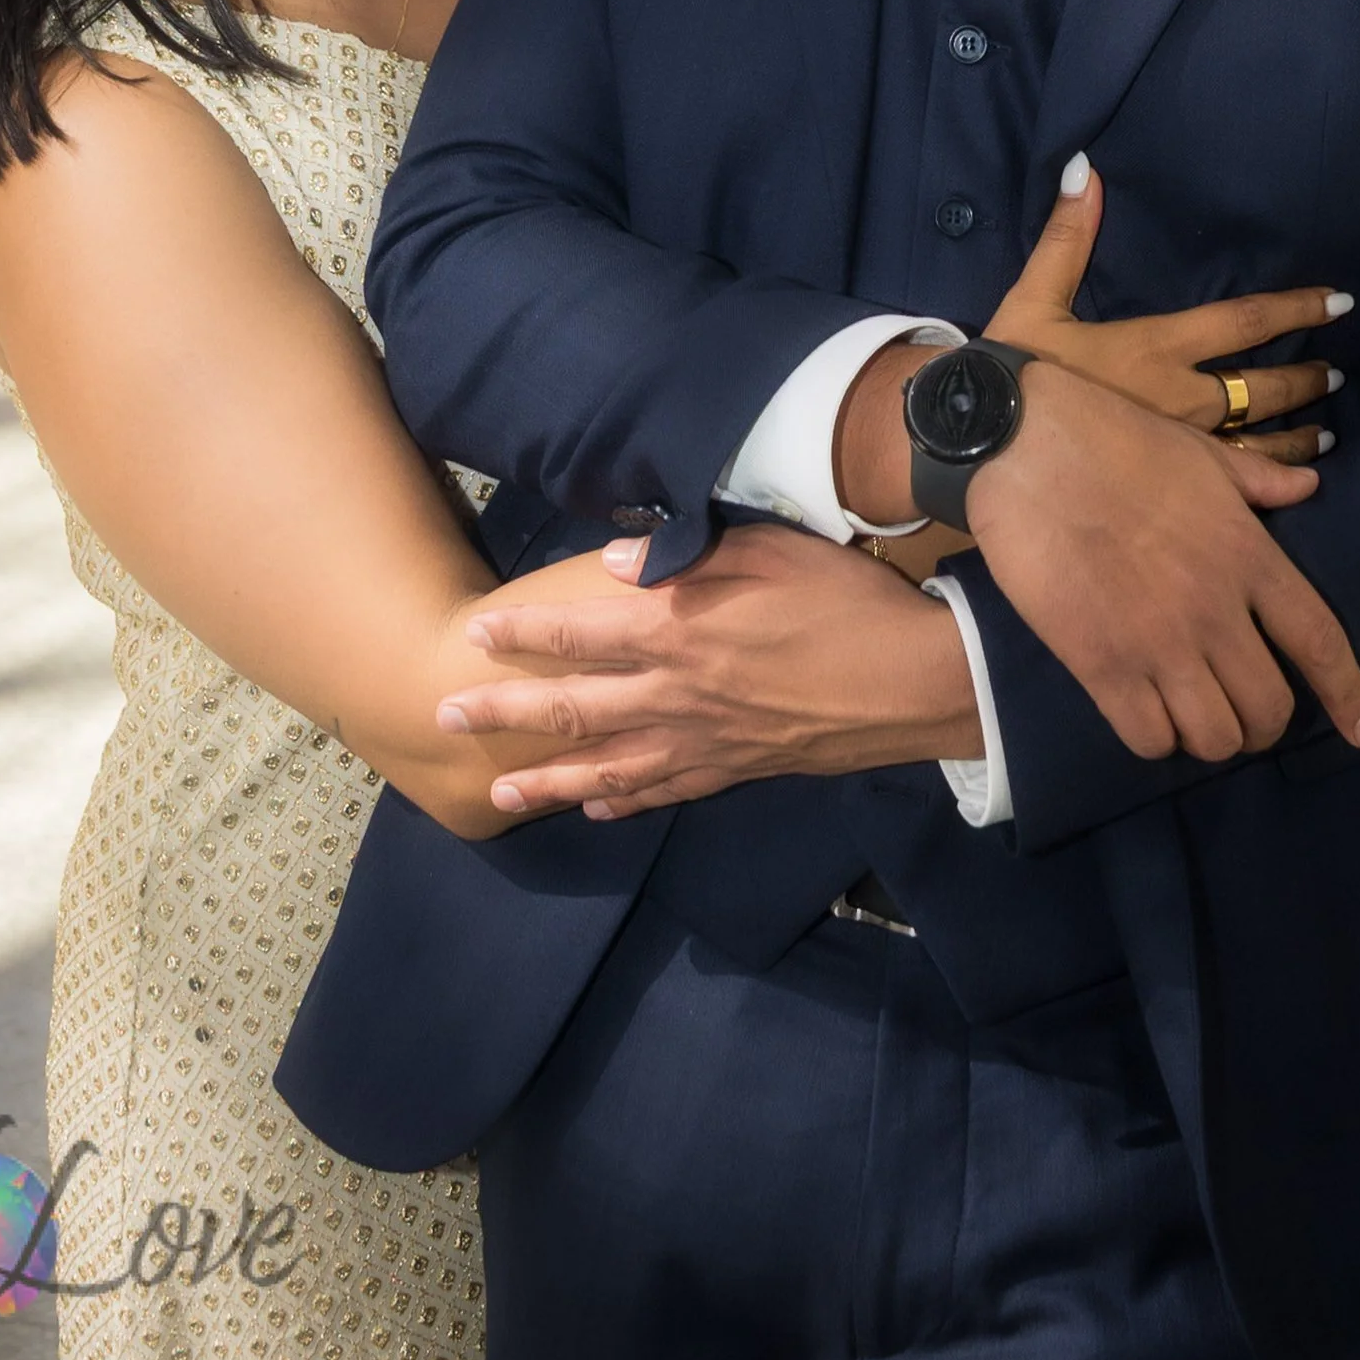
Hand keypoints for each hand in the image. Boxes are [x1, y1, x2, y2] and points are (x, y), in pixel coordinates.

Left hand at [434, 524, 979, 821]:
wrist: (913, 682)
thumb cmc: (843, 601)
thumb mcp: (769, 550)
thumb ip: (688, 555)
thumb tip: (613, 560)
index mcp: (680, 630)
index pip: (580, 633)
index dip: (524, 637)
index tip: (475, 637)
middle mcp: (677, 694)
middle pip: (574, 707)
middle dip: (506, 713)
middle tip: (446, 719)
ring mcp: (704, 741)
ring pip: (608, 767)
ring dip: (548, 781)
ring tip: (500, 794)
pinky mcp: (736, 769)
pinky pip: (665, 790)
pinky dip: (625, 802)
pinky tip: (598, 810)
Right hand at [965, 363, 1359, 768]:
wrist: (1025, 444)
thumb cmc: (1114, 438)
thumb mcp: (1200, 451)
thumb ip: (1258, 479)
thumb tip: (1308, 488)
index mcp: (1248, 554)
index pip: (1320, 641)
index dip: (1348, 694)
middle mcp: (1215, 610)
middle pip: (1269, 709)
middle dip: (1262, 723)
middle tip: (1240, 709)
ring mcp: (1158, 643)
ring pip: (1214, 738)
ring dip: (1211, 736)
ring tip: (1193, 715)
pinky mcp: (1100, 665)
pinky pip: (1149, 739)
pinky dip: (1156, 738)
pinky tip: (1146, 713)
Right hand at [987, 159, 1347, 467]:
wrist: (984, 441)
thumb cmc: (1012, 369)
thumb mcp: (1035, 297)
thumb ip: (1067, 235)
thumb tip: (1086, 169)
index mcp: (1157, 347)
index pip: (1243, 321)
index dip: (1296, 309)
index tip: (1340, 301)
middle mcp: (1180, 399)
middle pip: (1261, 389)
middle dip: (1306, 380)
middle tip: (1339, 376)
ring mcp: (1178, 452)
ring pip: (1256, 445)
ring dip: (1297, 438)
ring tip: (1329, 439)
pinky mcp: (1167, 490)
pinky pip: (1231, 489)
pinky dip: (1270, 488)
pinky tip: (1292, 494)